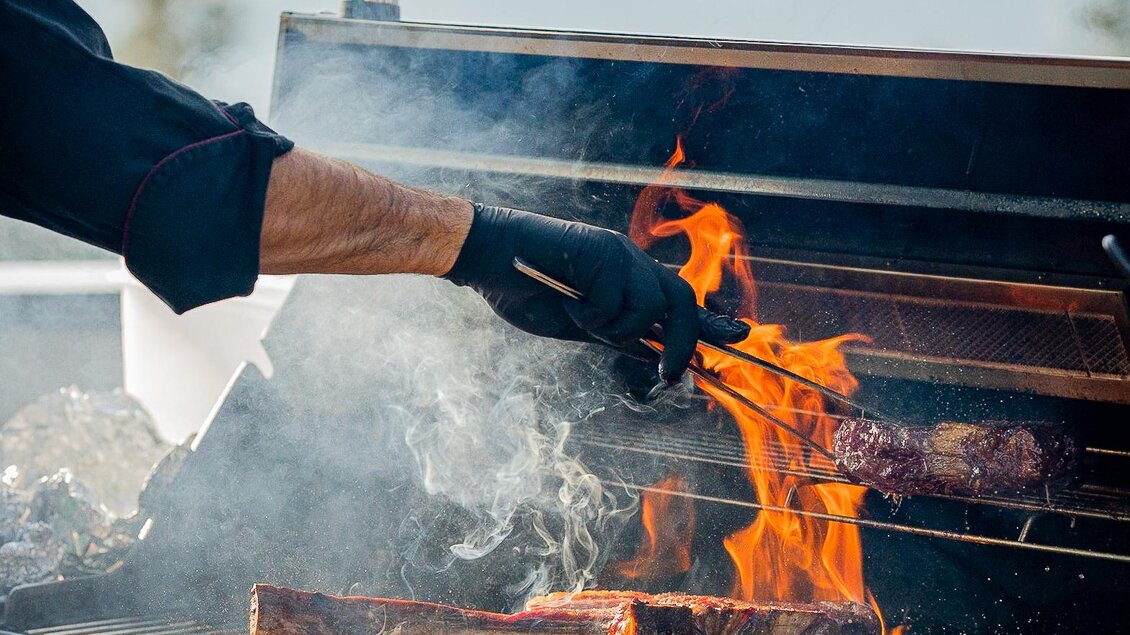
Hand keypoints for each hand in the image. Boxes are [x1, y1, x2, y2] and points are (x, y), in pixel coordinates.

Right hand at [444, 204, 748, 382]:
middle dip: (686, 341)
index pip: (678, 299)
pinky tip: (568, 300)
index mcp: (626, 277)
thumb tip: (656, 356)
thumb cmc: (525, 290)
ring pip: (651, 306)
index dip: (711, 319)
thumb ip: (616, 335)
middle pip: (681, 300)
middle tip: (672, 376)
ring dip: (619, 328)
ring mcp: (618, 253)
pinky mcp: (604, 250)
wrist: (489, 257)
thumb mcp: (579, 325)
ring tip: (582, 319)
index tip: (740, 334)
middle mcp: (629, 261)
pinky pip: (618, 301)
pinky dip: (594, 314)